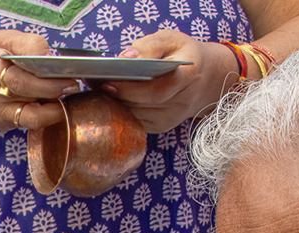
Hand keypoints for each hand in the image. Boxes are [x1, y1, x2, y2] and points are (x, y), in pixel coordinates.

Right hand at [0, 29, 75, 132]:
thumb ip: (24, 44)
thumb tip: (49, 54)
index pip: (19, 75)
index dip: (43, 77)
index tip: (63, 72)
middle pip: (27, 95)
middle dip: (53, 91)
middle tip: (71, 84)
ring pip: (30, 117)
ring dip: (51, 108)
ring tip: (62, 96)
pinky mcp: (0, 125)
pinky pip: (26, 123)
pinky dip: (41, 115)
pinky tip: (47, 104)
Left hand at [102, 29, 234, 133]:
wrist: (206, 79)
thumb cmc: (184, 54)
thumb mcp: (171, 39)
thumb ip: (149, 47)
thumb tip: (125, 58)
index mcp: (187, 78)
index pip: (156, 90)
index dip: (130, 88)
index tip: (107, 80)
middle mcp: (181, 104)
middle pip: (142, 105)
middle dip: (116, 95)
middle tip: (93, 82)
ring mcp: (171, 119)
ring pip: (136, 115)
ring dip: (115, 104)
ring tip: (97, 88)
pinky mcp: (161, 127)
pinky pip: (136, 121)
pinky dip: (121, 110)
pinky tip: (109, 98)